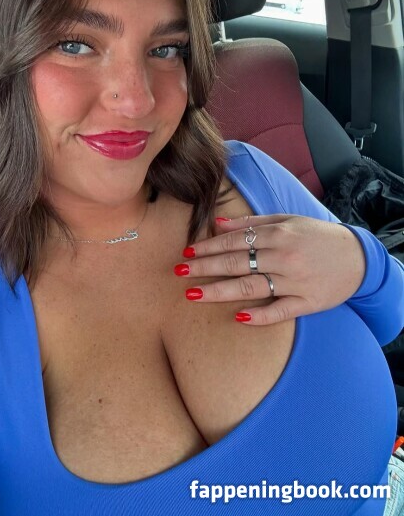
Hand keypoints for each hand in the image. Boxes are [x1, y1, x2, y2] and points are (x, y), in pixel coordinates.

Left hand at [175, 214, 365, 324]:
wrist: (357, 257)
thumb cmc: (316, 236)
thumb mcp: (287, 220)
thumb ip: (252, 222)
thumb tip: (218, 223)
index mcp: (279, 234)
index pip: (235, 241)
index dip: (209, 247)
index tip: (187, 253)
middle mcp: (284, 257)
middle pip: (236, 264)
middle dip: (204, 268)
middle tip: (179, 273)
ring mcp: (294, 282)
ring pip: (250, 287)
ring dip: (219, 291)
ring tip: (193, 294)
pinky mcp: (306, 303)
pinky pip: (279, 311)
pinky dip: (259, 316)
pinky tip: (237, 317)